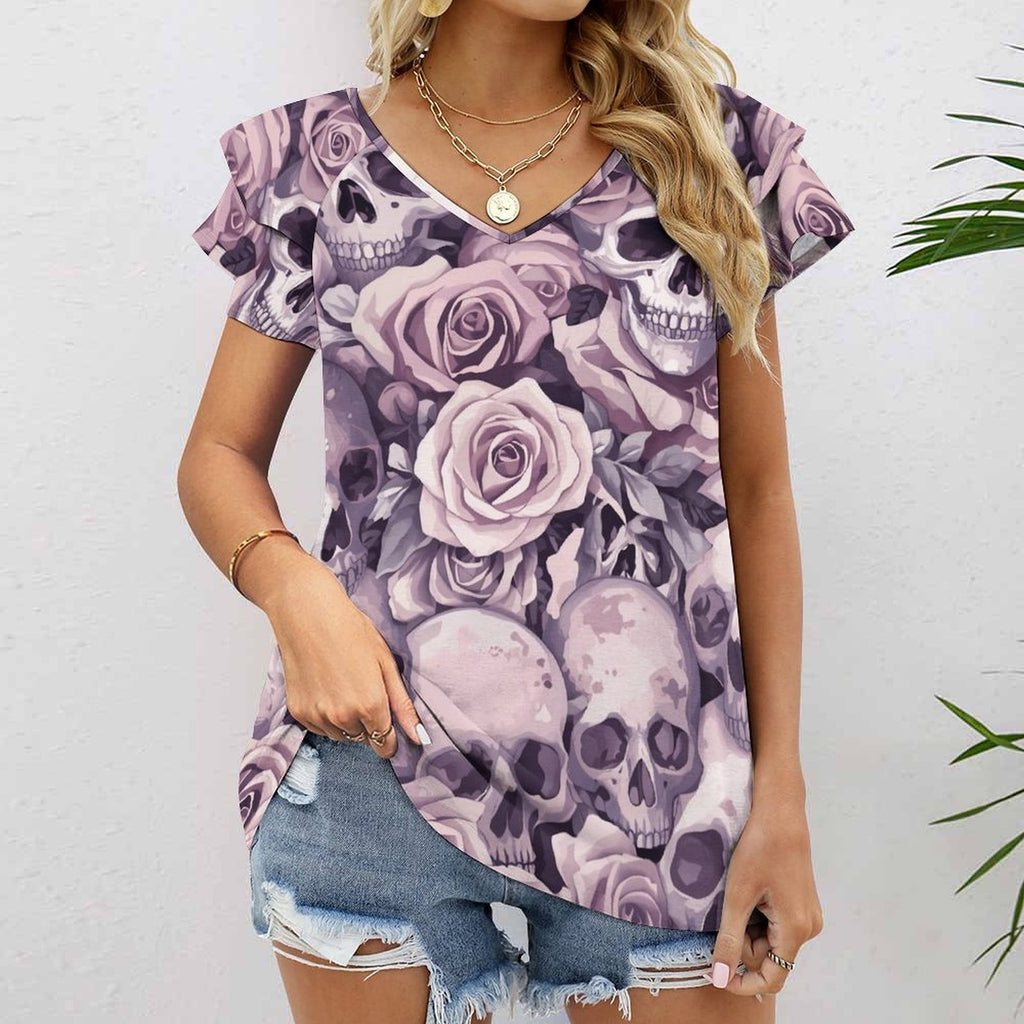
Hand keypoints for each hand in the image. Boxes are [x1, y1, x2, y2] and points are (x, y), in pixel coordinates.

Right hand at [262, 556, 426, 758]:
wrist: (307, 613)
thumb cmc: (350, 630)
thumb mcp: (385, 663)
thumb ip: (402, 704)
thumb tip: (418, 736)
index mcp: (370, 705)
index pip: (384, 744)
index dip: (389, 737)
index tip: (389, 727)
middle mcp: (343, 717)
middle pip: (364, 739)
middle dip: (369, 724)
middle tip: (365, 691)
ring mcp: (318, 716)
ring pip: (342, 736)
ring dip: (348, 723)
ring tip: (346, 688)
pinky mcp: (298, 712)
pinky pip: (320, 729)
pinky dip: (326, 718)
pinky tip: (328, 690)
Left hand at [705, 780, 822, 998]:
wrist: (779, 812)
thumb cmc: (759, 848)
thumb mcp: (738, 896)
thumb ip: (730, 941)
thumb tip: (720, 979)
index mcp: (796, 930)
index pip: (772, 978)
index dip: (742, 982)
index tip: (715, 973)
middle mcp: (809, 928)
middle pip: (769, 958)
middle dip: (743, 944)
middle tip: (729, 910)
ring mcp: (808, 915)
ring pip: (771, 941)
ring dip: (750, 929)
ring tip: (740, 896)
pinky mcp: (803, 904)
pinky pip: (777, 926)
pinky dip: (758, 918)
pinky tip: (751, 892)